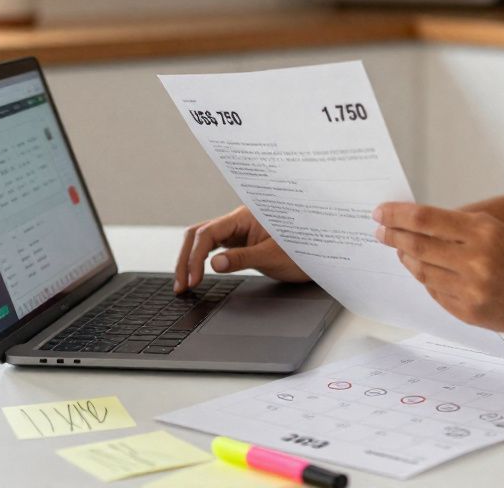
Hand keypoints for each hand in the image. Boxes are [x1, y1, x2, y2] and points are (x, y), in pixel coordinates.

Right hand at [174, 206, 309, 291]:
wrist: (322, 254)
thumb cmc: (303, 251)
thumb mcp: (273, 257)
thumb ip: (242, 258)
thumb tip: (214, 263)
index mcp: (245, 217)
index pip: (208, 232)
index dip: (195, 256)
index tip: (193, 279)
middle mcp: (238, 221)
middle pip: (199, 234)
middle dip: (185, 259)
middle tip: (181, 285)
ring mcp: (237, 231)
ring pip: (203, 240)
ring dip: (189, 259)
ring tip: (183, 284)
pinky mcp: (240, 242)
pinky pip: (213, 247)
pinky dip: (201, 260)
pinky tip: (196, 274)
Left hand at [372, 202, 503, 332]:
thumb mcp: (498, 230)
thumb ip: (459, 227)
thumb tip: (417, 225)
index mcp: (483, 232)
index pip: (425, 219)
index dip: (397, 215)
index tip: (380, 212)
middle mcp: (475, 261)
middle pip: (417, 247)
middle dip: (393, 237)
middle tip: (380, 231)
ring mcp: (471, 291)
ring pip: (422, 273)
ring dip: (406, 259)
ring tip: (400, 250)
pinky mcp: (470, 313)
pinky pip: (436, 294)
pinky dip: (426, 281)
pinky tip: (423, 272)